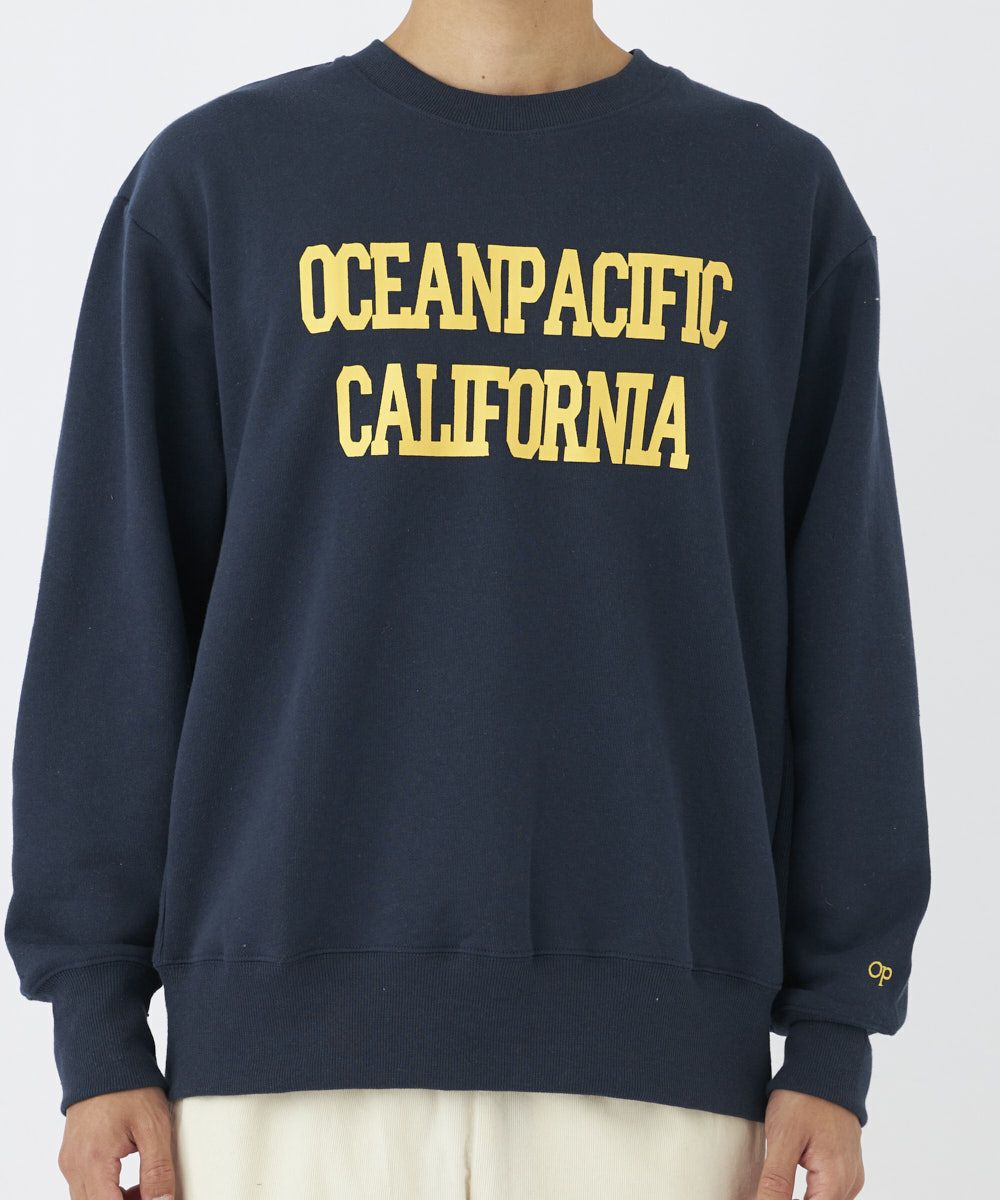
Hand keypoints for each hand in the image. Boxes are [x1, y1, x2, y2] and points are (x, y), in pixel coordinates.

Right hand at [57, 1086, 175, 1199]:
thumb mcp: (153, 1126)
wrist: (106, 1056)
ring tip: (146, 1188)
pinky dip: (107, 1193)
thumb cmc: (130, 1086)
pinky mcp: (71, 1157)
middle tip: (154, 1195)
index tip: (155, 1199)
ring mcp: (69, 1162)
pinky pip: (86, 1188)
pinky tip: (132, 1182)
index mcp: (93, 1162)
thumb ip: (158, 1170)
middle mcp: (73, 1166)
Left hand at [755, 1089, 864, 1198]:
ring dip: (801, 1198)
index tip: (764, 1194)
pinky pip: (830, 1191)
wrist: (825, 1067)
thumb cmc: (804, 1098)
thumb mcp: (783, 1138)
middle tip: (764, 1189)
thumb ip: (776, 1181)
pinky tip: (788, 1186)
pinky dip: (810, 1193)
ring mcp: (850, 1173)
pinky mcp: (845, 1164)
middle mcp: (849, 1183)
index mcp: (836, 1181)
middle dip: (788, 1199)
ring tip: (772, 1188)